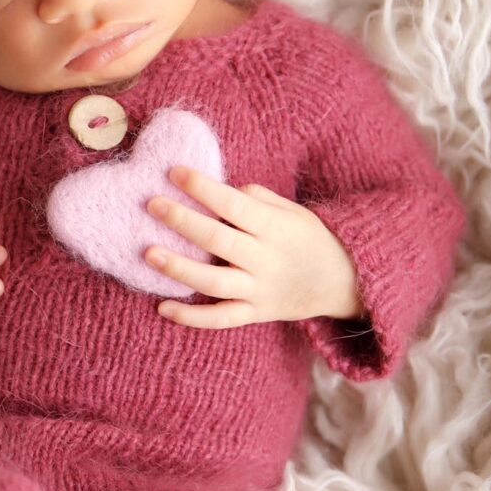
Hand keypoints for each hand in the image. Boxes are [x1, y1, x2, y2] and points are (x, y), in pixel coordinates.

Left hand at [143, 165, 364, 329]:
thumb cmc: (309, 238)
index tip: (174, 172)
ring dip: (179, 269)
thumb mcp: (293, 211)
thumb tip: (220, 190)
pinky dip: (191, 317)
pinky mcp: (256, 314)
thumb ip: (258, 198)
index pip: (234, 204)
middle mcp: (266, 260)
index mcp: (276, 228)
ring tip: (148, 253)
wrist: (342, 283)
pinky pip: (220, 319)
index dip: (202, 187)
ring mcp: (260, 291)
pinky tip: (162, 307)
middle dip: (182, 221)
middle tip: (152, 204)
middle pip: (218, 241)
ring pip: (214, 283)